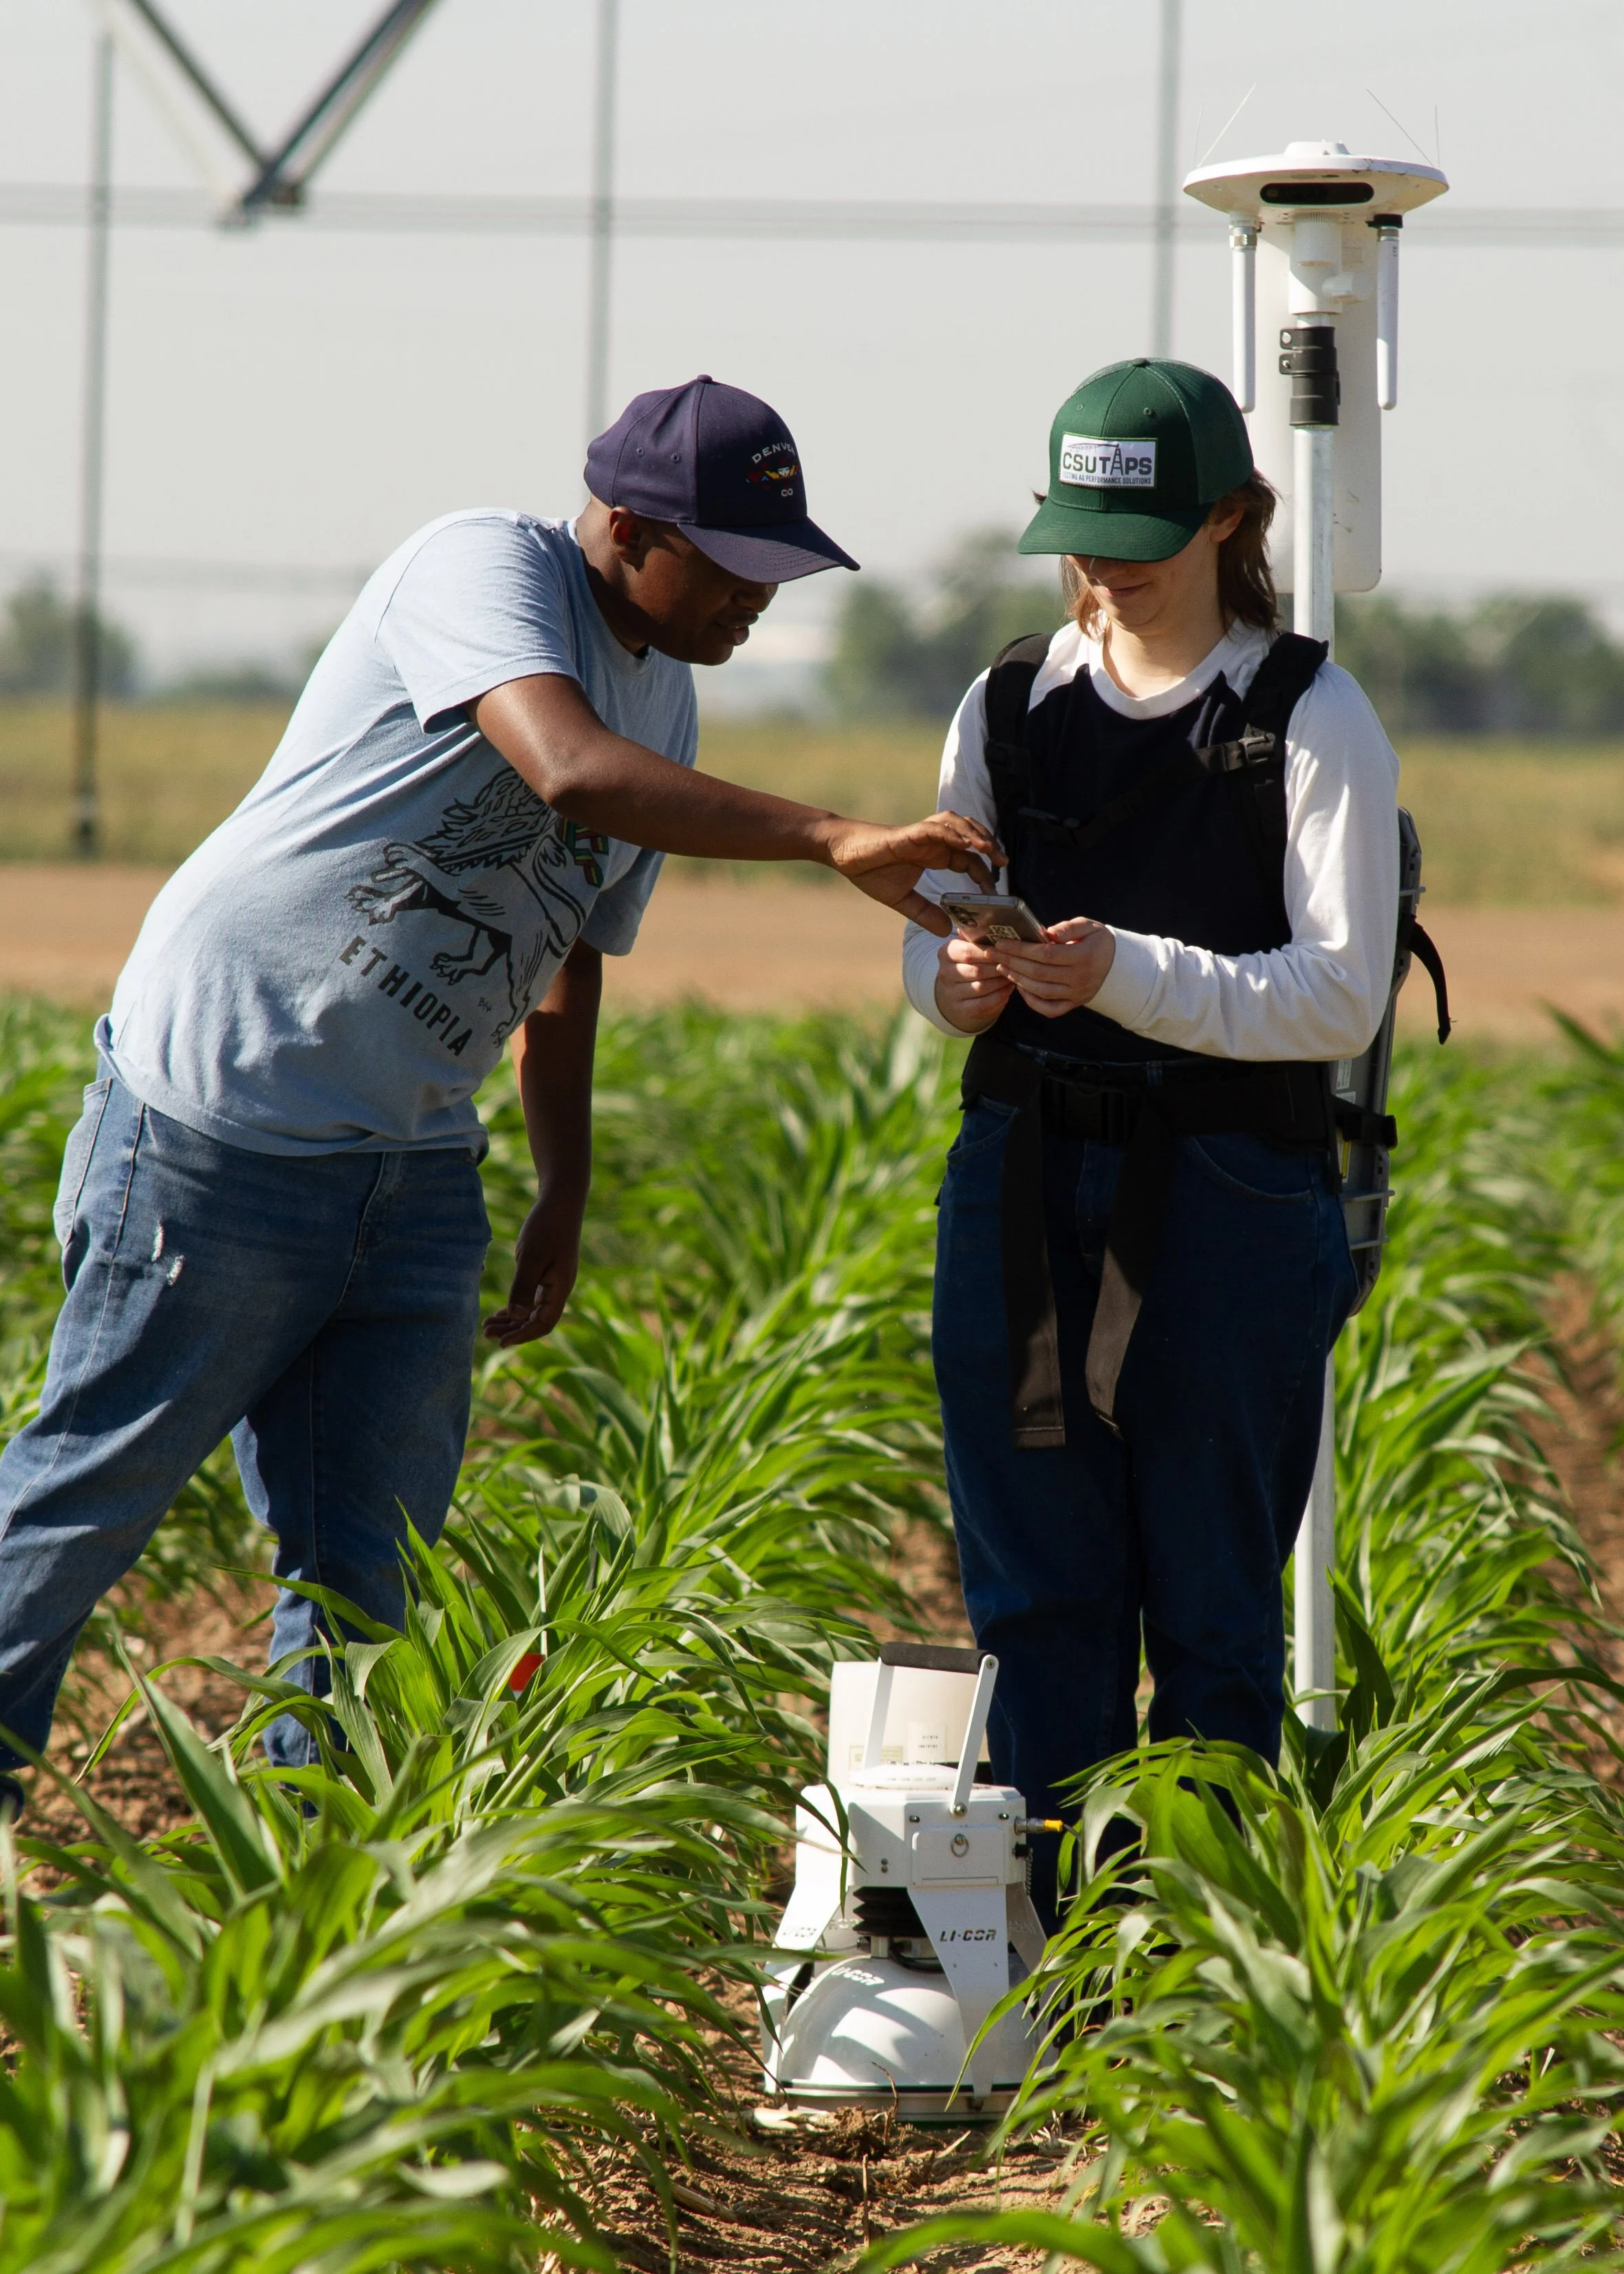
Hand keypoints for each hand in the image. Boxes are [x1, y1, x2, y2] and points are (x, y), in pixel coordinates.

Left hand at [483, 1192, 582, 1346]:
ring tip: (487, 1326)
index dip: (523, 1336)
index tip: (501, 1341)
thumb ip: (523, 1287)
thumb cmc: (546, 1226)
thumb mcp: (531, 1257)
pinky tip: (500, 1312)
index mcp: (560, 1288)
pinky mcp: (546, 1272)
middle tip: (486, 1334)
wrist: (561, 1201)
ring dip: (512, 1320)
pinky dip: (516, 1306)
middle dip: (512, 1330)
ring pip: (532, 1310)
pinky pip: (531, 1297)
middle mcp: (559, 1289)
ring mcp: (553, 1281)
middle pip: (536, 1321)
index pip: (543, 1324)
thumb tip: (516, 1317)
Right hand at [821, 811, 1002, 933]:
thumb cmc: (869, 870)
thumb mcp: (901, 900)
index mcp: (934, 855)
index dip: (983, 872)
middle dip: (989, 846)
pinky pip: (938, 828)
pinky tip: (967, 843)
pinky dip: (954, 833)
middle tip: (1004, 862)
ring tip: (990, 849)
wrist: (842, 853)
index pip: (968, 860)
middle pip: (970, 836)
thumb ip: (924, 913)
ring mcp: (923, 834)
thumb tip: (944, 931)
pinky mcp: (910, 832)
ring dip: (976, 834)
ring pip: (958, 825)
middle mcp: (933, 842)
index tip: (994, 890)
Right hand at [935, 932, 1013, 1032]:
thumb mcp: (970, 946)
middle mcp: (944, 974)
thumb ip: (978, 936)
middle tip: (1015, 964)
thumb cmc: (971, 963)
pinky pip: (984, 1003)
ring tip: (1013, 975)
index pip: (967, 952)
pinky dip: (1000, 995)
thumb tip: (991, 922)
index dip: (989, 952)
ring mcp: (951, 993)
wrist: (958, 991)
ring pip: (982, 987)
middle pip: (977, 970)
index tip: (1006, 950)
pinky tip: (1008, 989)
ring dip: (1001, 981)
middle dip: (999, 967)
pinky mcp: (961, 1009)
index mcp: (945, 953)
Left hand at [991, 916, 1115, 1017]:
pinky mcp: (1074, 1004)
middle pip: (1039, 973)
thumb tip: (1046, 933)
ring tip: (1003, 967)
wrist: (1118, 964)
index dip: (1021, 949)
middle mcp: (1080, 978)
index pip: (1046, 954)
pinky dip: (1032, 1001)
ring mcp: (1077, 994)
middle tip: (993, 954)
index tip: (1002, 943)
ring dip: (1018, 979)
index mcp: (1084, 956)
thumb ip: (1067, 928)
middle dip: (1012, 962)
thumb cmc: (1097, 941)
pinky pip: (1050, 1009)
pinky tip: (1019, 987)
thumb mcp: (1088, 926)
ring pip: (1041, 991)